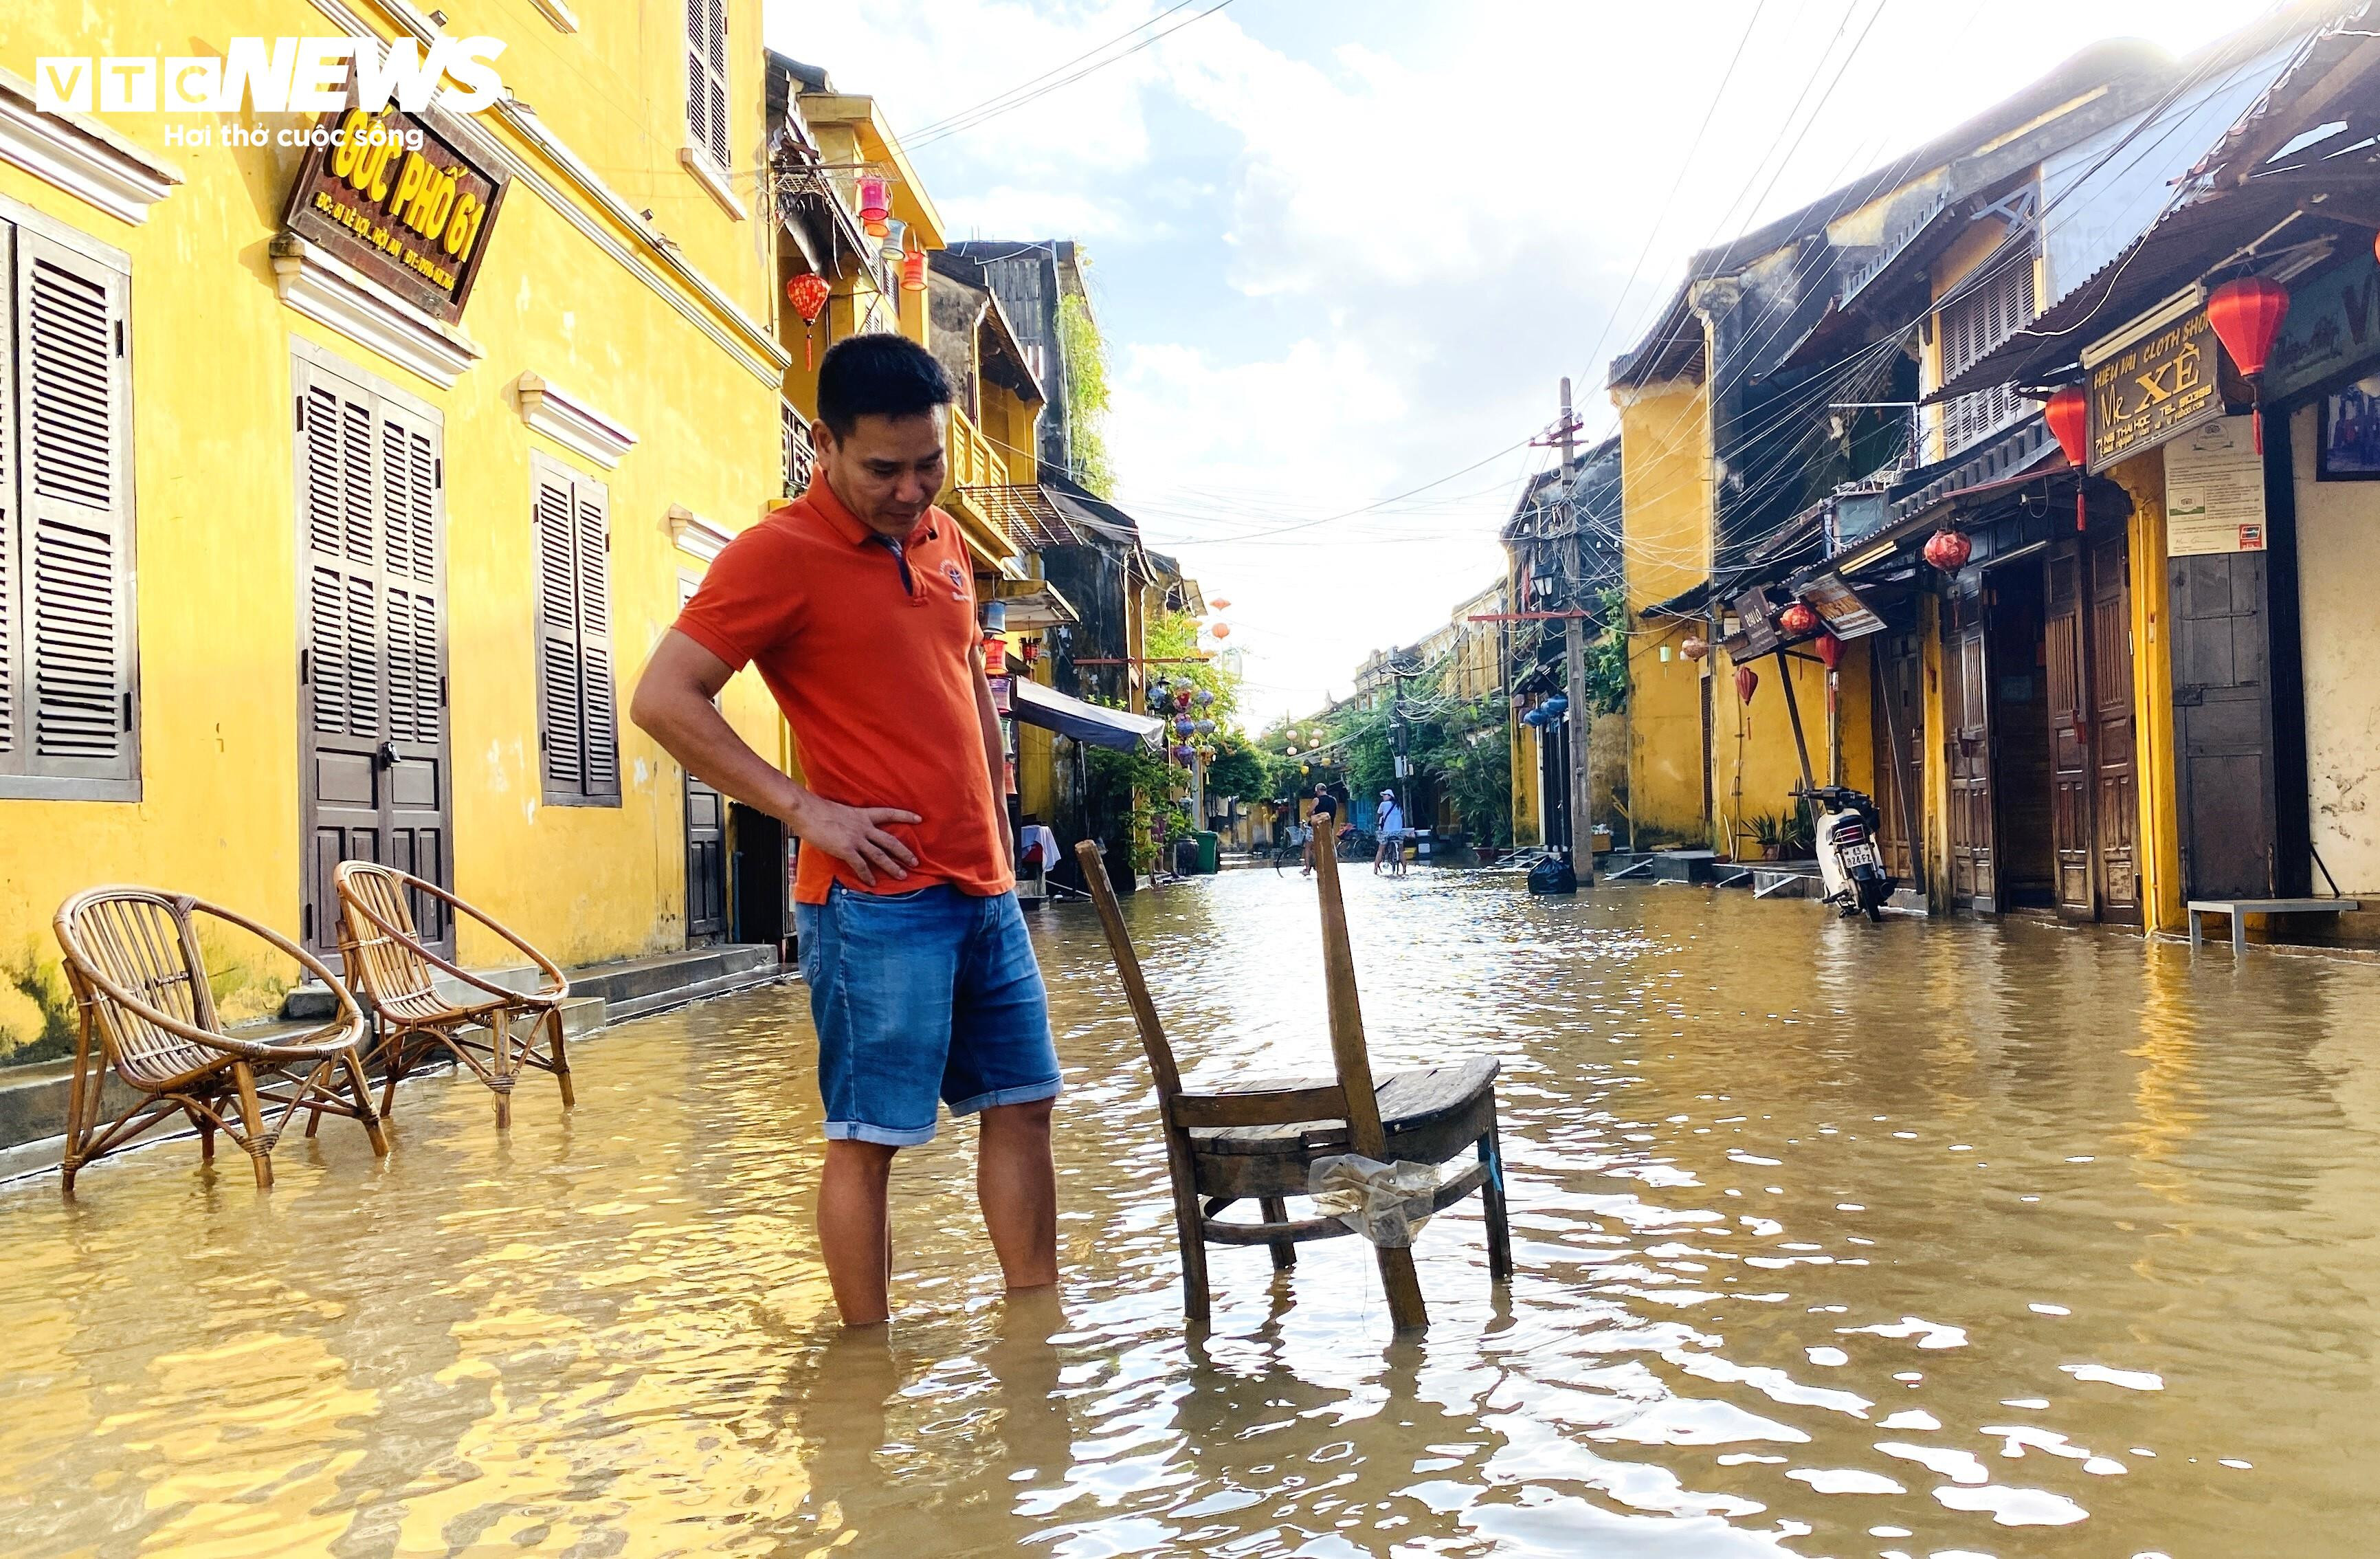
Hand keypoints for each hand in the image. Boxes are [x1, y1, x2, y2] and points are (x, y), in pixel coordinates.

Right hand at [790, 795, 920, 886]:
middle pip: (890, 840)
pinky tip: (872, 883)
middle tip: (915, 862)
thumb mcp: (840, 811)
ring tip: (902, 876)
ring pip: (880, 855)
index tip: (919, 819)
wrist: (807, 811)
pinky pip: (860, 865)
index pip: (889, 813)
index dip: (905, 816)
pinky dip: (867, 875)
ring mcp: (856, 839)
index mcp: (862, 815)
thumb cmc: (818, 810)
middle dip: (904, 852)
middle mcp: (863, 827)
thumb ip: (849, 820)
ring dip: (892, 867)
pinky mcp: (846, 849)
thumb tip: (848, 828)